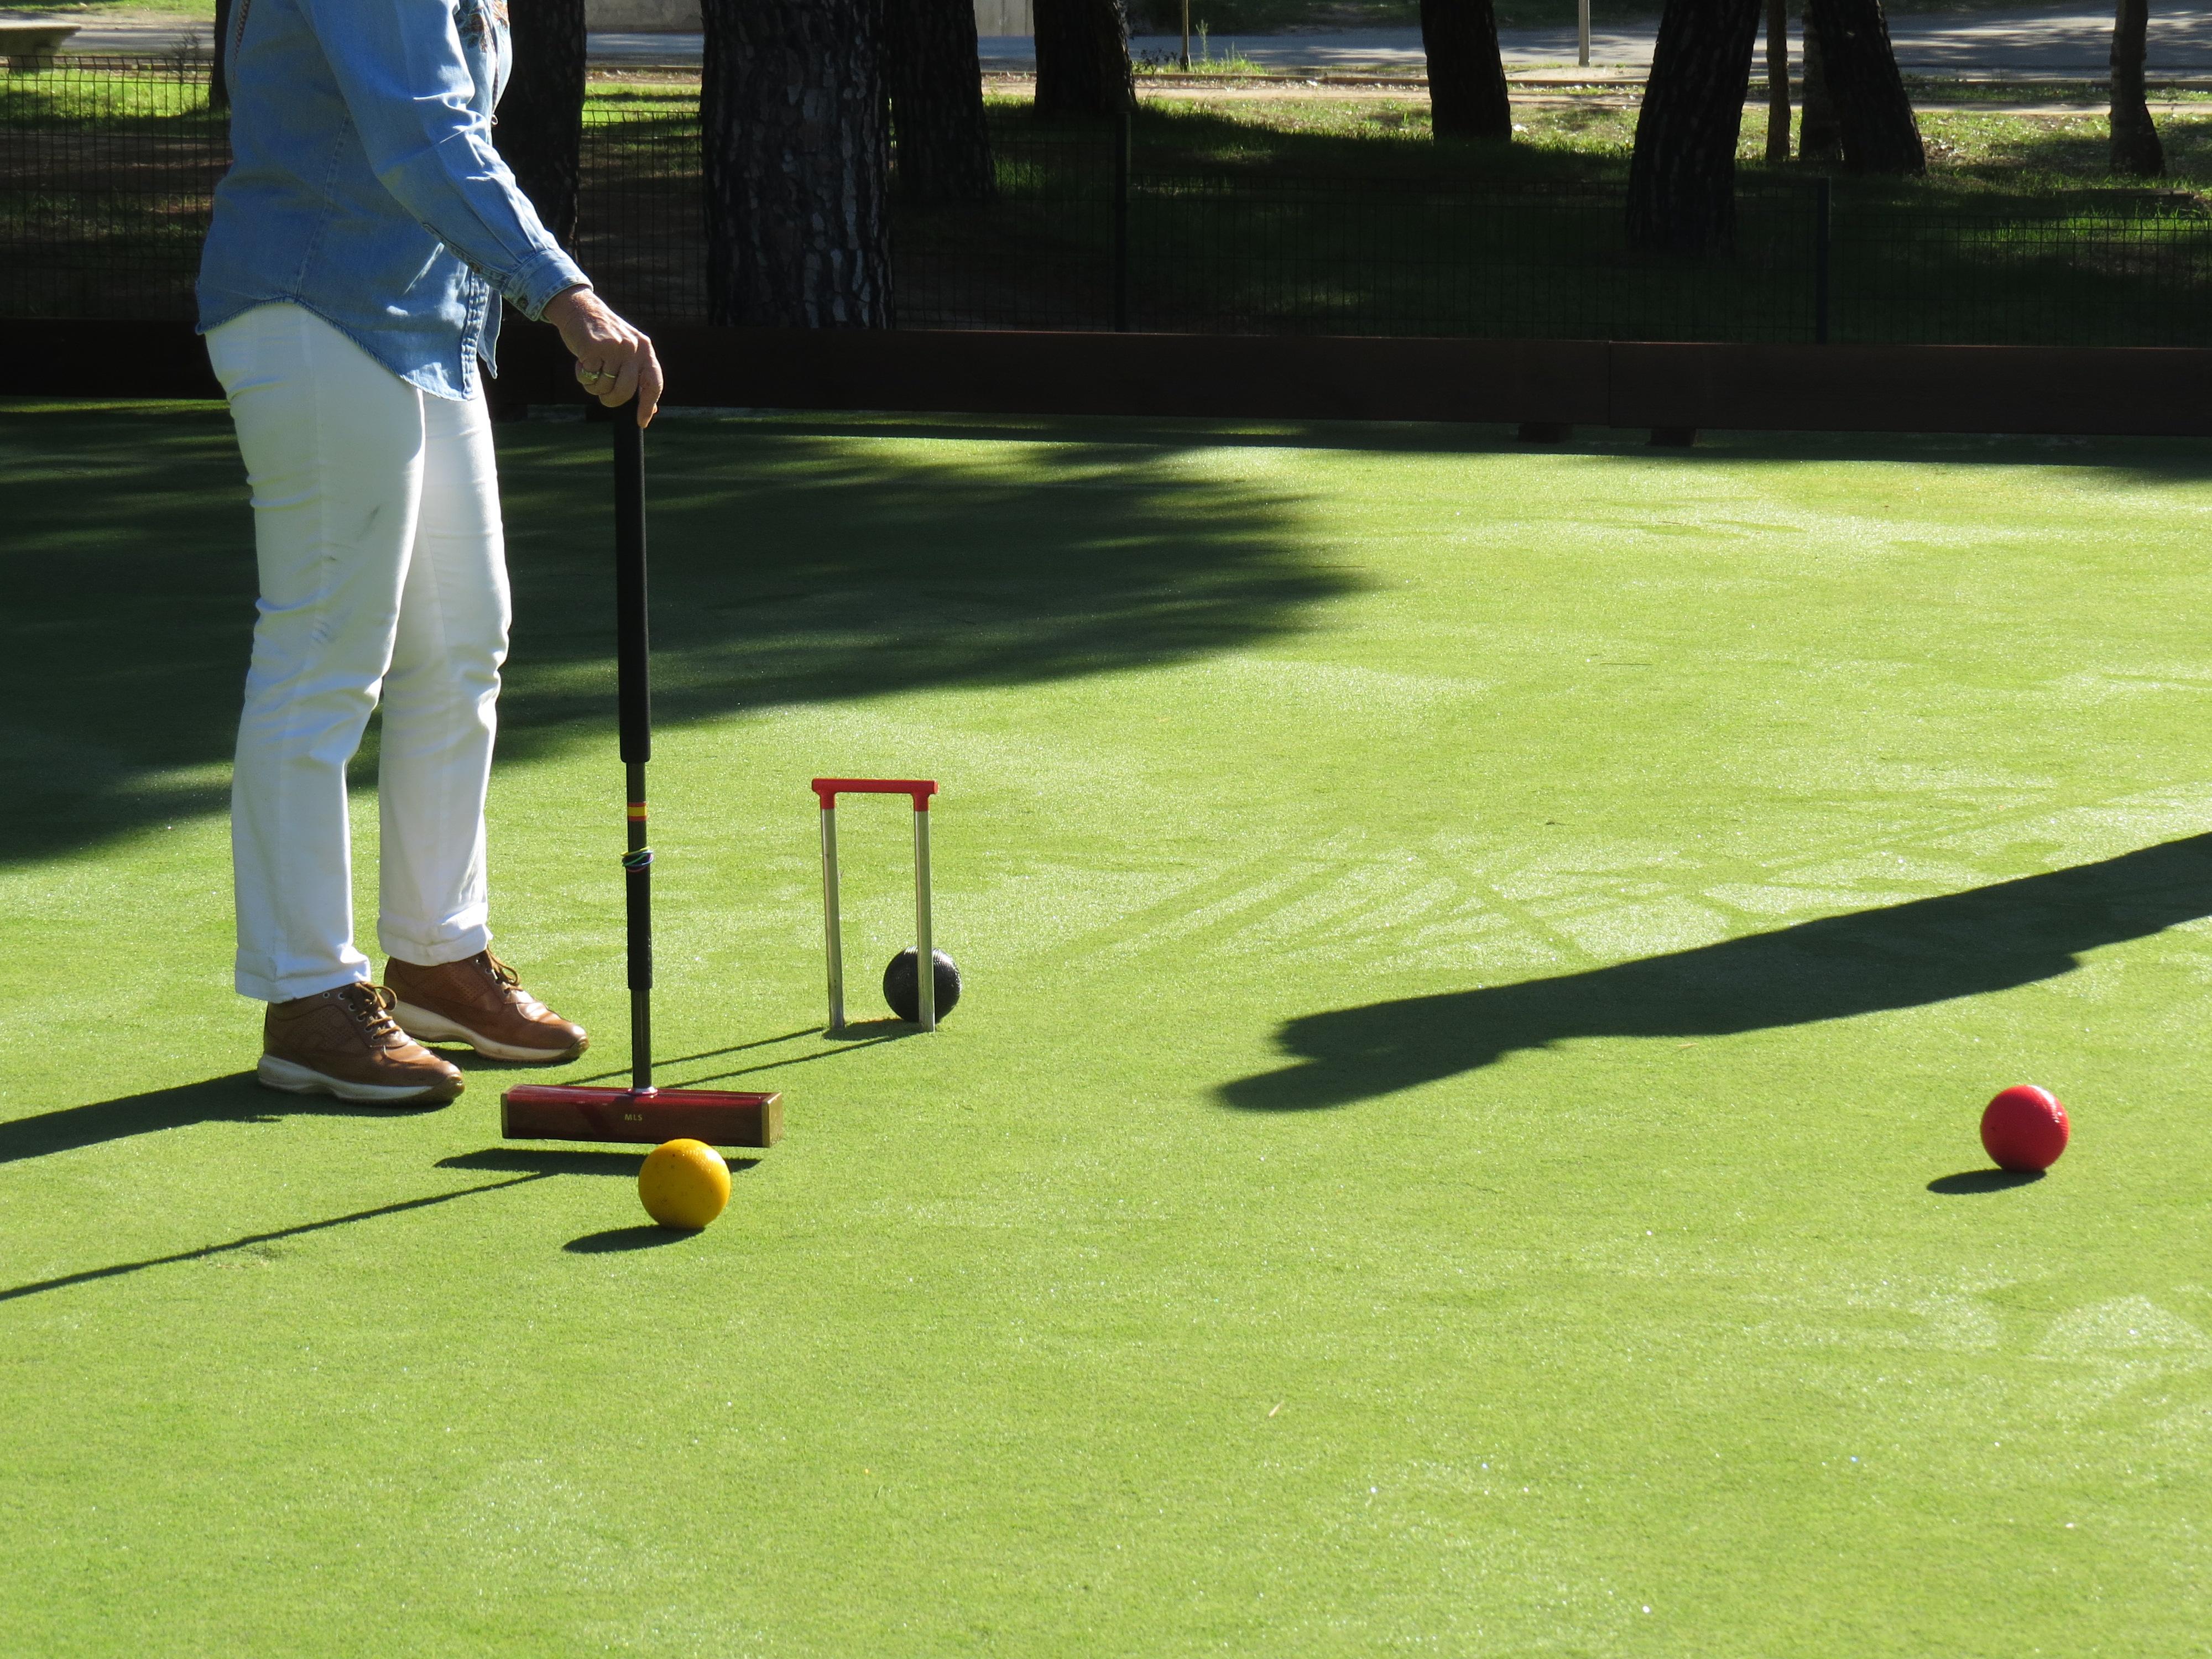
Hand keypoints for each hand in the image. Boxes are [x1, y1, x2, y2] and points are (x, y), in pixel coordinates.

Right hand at [543, 286, 662, 425]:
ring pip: (605, 386)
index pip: (654, 383)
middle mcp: (633, 347)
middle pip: (626, 391)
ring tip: (591, 368)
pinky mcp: (595, 347)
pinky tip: (582, 360)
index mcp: (645, 349)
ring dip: (593, 385)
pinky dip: (582, 375)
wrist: (579, 308)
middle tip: (602, 395)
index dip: (648, 406)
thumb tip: (651, 410)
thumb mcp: (628, 351)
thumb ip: (639, 376)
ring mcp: (615, 346)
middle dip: (611, 400)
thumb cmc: (603, 336)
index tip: (641, 421)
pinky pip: (588, 377)